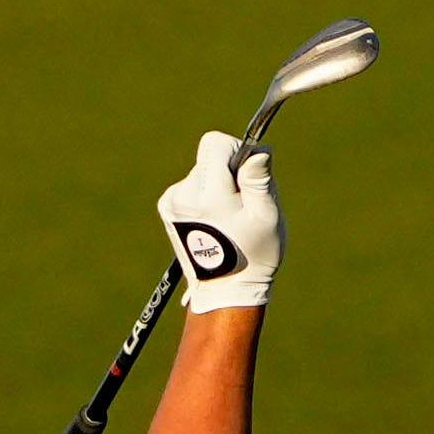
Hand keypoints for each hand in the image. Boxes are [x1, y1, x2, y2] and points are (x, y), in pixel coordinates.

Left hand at [157, 132, 279, 311]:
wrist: (224, 289)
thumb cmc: (252, 255)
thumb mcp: (266, 216)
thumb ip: (259, 180)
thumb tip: (257, 149)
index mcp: (208, 196)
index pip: (215, 143)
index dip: (237, 150)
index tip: (248, 175)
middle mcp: (182, 195)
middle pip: (209, 157)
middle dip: (230, 172)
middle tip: (242, 205)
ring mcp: (171, 202)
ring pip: (202, 171)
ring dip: (219, 185)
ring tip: (229, 218)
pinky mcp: (167, 207)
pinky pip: (192, 185)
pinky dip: (207, 195)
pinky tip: (215, 221)